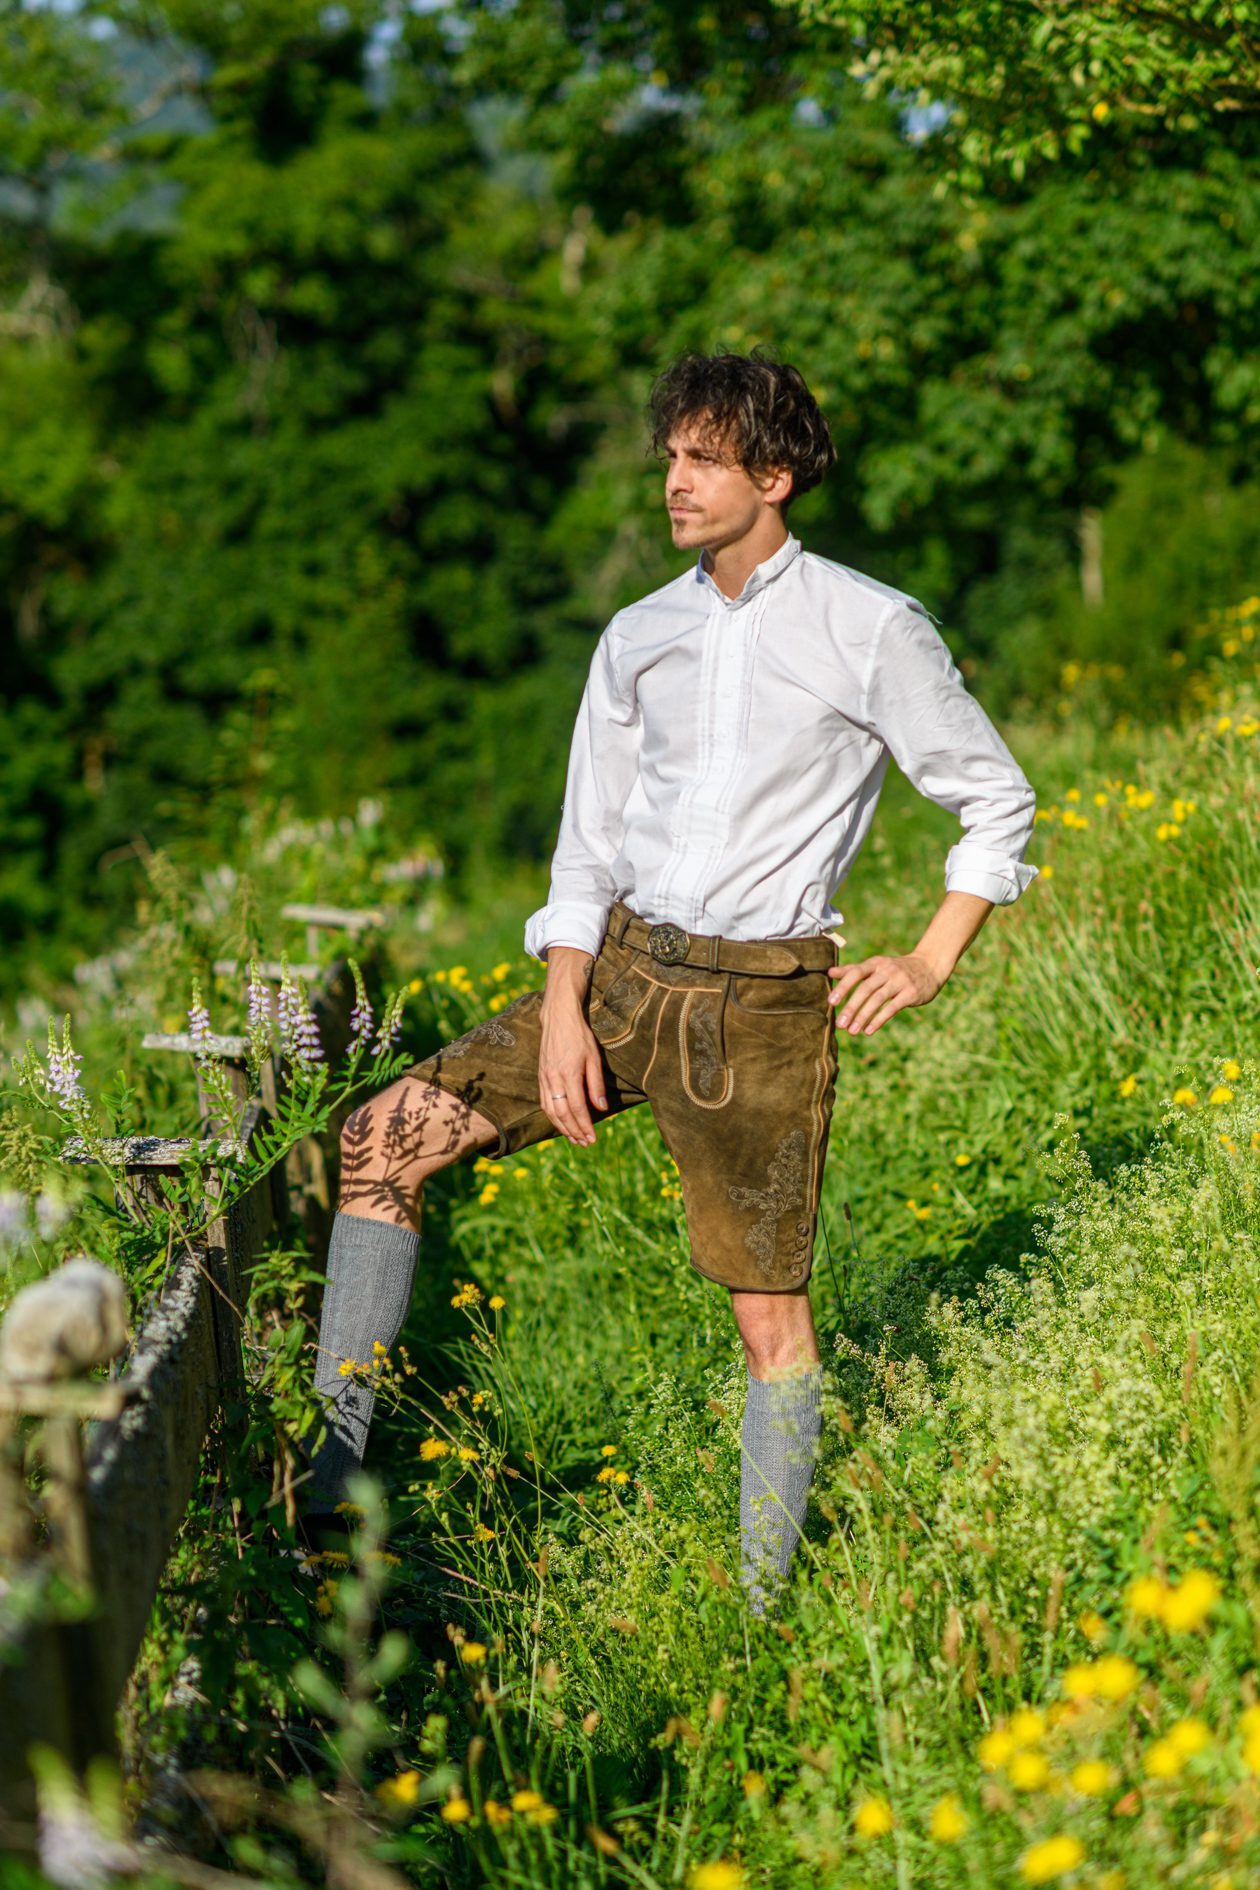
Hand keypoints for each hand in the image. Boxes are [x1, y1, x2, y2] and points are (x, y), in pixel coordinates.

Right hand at [538, 947, 606, 1146]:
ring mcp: (544, 1077)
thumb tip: (601, 1108)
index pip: (577, 1108)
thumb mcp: (594, 1057)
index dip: (585, 1126)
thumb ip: (596, 1084)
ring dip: (562, 1128)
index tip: (593, 1138)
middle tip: (585, 1143)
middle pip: (562, 1114)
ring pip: (550, 1110)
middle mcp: (553, 1078)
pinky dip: (552, 1116)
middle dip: (574, 1131)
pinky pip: (543, 1101)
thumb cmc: (580, 1036)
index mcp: (569, 1073)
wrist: (558, 1017)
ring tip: (574, 1138)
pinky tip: (560, 1123)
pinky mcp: (540, 1075)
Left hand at [827, 951, 945, 1036]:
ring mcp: (900, 981)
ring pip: (878, 1000)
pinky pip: (892, 1008)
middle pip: (865, 989)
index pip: (856, 973)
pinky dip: (879, 1020)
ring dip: (863, 1016)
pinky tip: (868, 1031)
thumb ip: (854, 970)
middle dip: (851, 1007)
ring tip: (852, 1031)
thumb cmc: (896, 968)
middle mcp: (887, 970)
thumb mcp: (876, 965)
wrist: (929, 966)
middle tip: (839, 1024)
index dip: (843, 987)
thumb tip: (830, 972)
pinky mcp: (911, 994)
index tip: (831, 1002)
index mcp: (875, 963)